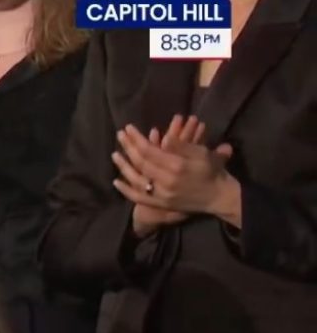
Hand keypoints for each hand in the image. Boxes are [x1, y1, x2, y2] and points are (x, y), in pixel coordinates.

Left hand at [113, 115, 236, 223]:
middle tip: (119, 135)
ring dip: (123, 167)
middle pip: (141, 163)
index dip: (137, 139)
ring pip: (137, 179)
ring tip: (114, 154)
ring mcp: (162, 195)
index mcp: (177, 166)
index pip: (150, 151)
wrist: (218, 196)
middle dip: (128, 148)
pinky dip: (126, 190)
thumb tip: (165, 137)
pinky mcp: (160, 204)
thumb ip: (181, 146)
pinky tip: (116, 181)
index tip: (128, 128)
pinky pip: (139, 198)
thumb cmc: (212, 170)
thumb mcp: (202, 153)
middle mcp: (166, 181)